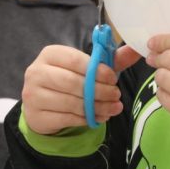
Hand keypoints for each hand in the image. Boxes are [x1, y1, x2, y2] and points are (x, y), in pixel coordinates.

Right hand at [20, 44, 141, 134]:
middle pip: (73, 83)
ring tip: (113, 108)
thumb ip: (110, 59)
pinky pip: (67, 118)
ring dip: (97, 107)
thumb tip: (136, 50)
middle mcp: (36, 72)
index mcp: (50, 54)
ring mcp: (33, 95)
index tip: (113, 78)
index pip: (74, 59)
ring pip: (71, 103)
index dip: (97, 70)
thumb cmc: (68, 80)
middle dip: (100, 91)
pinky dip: (87, 118)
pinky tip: (99, 117)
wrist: (42, 105)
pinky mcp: (36, 116)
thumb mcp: (87, 67)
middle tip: (116, 95)